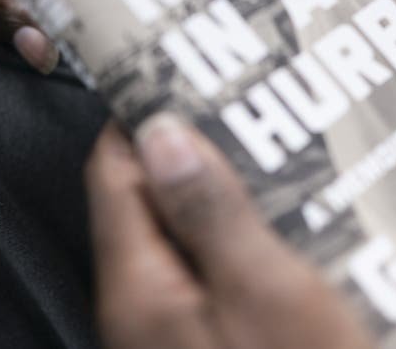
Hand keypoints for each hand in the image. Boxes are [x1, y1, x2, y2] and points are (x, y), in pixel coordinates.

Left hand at [86, 116, 372, 348]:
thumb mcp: (265, 292)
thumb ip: (210, 213)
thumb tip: (163, 136)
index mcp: (139, 291)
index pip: (112, 174)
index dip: (143, 117)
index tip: (186, 73)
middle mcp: (140, 310)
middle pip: (148, 203)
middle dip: (193, 151)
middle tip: (246, 107)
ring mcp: (171, 329)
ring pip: (184, 236)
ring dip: (223, 195)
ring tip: (275, 155)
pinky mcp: (206, 341)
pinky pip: (209, 272)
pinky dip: (238, 238)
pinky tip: (283, 225)